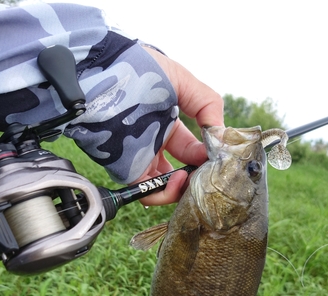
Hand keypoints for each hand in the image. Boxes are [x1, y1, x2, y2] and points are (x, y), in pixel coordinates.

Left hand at [131, 47, 223, 205]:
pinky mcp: (125, 168)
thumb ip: (208, 104)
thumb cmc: (140, 69)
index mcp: (167, 126)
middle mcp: (153, 145)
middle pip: (178, 174)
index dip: (206, 158)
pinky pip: (144, 190)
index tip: (217, 158)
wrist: (105, 71)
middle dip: (195, 179)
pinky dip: (163, 193)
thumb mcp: (183, 81)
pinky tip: (177, 181)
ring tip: (189, 179)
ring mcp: (139, 157)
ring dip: (181, 189)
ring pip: (162, 186)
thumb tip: (222, 135)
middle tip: (206, 176)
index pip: (191, 152)